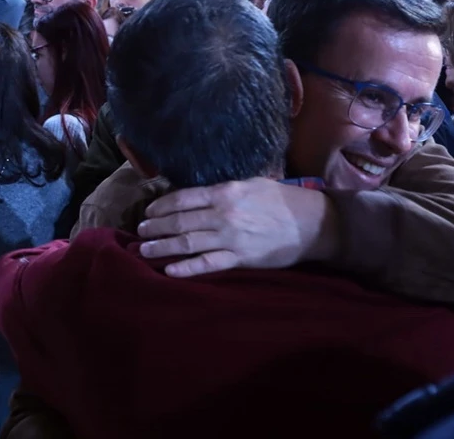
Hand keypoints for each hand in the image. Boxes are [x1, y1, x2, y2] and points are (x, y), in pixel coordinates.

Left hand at [136, 178, 336, 276]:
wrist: (312, 224)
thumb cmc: (282, 201)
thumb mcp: (252, 183)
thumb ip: (225, 189)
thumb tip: (198, 194)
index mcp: (226, 192)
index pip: (184, 198)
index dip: (162, 205)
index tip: (149, 211)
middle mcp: (224, 214)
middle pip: (180, 221)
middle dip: (156, 227)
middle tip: (140, 231)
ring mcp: (230, 238)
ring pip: (188, 243)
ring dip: (162, 247)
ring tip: (145, 250)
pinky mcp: (240, 259)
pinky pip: (207, 264)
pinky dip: (186, 268)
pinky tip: (169, 270)